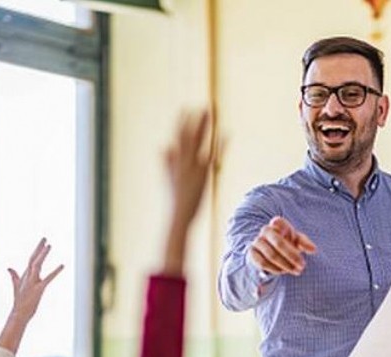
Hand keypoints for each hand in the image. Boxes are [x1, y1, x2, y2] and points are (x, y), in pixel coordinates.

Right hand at [0, 238, 63, 352]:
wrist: (19, 313)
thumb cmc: (19, 301)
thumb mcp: (16, 286)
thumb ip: (14, 276)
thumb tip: (9, 268)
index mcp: (25, 275)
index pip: (31, 259)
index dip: (37, 250)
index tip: (43, 242)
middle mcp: (28, 276)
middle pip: (33, 259)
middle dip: (39, 248)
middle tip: (45, 238)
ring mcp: (32, 282)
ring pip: (37, 265)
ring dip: (43, 255)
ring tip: (49, 246)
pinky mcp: (38, 289)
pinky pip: (48, 278)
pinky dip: (55, 271)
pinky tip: (62, 265)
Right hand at [165, 109, 215, 229]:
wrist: (178, 216)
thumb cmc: (175, 200)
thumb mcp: (168, 178)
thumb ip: (167, 162)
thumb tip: (163, 147)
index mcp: (175, 162)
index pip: (177, 138)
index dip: (181, 122)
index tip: (184, 108)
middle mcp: (183, 162)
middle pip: (189, 135)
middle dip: (195, 119)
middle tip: (204, 105)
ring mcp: (193, 167)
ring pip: (199, 141)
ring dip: (205, 125)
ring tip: (211, 111)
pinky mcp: (204, 175)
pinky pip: (213, 156)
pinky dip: (220, 145)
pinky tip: (227, 133)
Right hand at [249, 216, 316, 275]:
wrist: (268, 252)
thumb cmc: (286, 243)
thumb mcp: (296, 241)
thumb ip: (304, 243)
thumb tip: (313, 250)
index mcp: (276, 224)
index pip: (281, 223)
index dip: (291, 235)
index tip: (300, 247)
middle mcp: (265, 231)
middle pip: (278, 243)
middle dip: (292, 256)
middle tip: (302, 266)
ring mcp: (257, 242)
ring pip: (271, 255)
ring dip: (285, 265)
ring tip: (295, 271)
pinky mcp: (252, 253)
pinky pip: (263, 263)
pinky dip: (274, 269)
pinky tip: (283, 271)